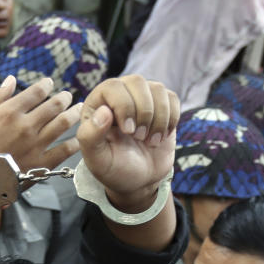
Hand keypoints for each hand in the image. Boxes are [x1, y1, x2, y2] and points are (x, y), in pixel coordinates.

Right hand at [0, 74, 81, 172]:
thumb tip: (11, 79)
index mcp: (10, 111)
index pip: (35, 92)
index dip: (45, 85)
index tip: (49, 83)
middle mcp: (27, 125)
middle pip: (53, 106)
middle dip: (63, 98)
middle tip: (68, 96)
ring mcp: (37, 144)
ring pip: (62, 124)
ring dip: (72, 114)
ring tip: (78, 110)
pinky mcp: (42, 163)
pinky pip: (64, 150)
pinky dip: (73, 143)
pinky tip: (77, 139)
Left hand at [77, 75, 178, 212]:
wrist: (139, 181)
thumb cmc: (114, 169)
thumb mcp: (97, 159)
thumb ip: (91, 136)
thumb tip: (104, 111)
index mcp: (97, 104)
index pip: (112, 87)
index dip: (124, 107)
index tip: (128, 132)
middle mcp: (119, 95)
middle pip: (137, 82)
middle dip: (143, 112)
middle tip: (139, 137)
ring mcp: (142, 98)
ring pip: (158, 89)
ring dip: (158, 119)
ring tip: (150, 140)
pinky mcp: (162, 106)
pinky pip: (172, 98)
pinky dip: (171, 120)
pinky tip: (161, 136)